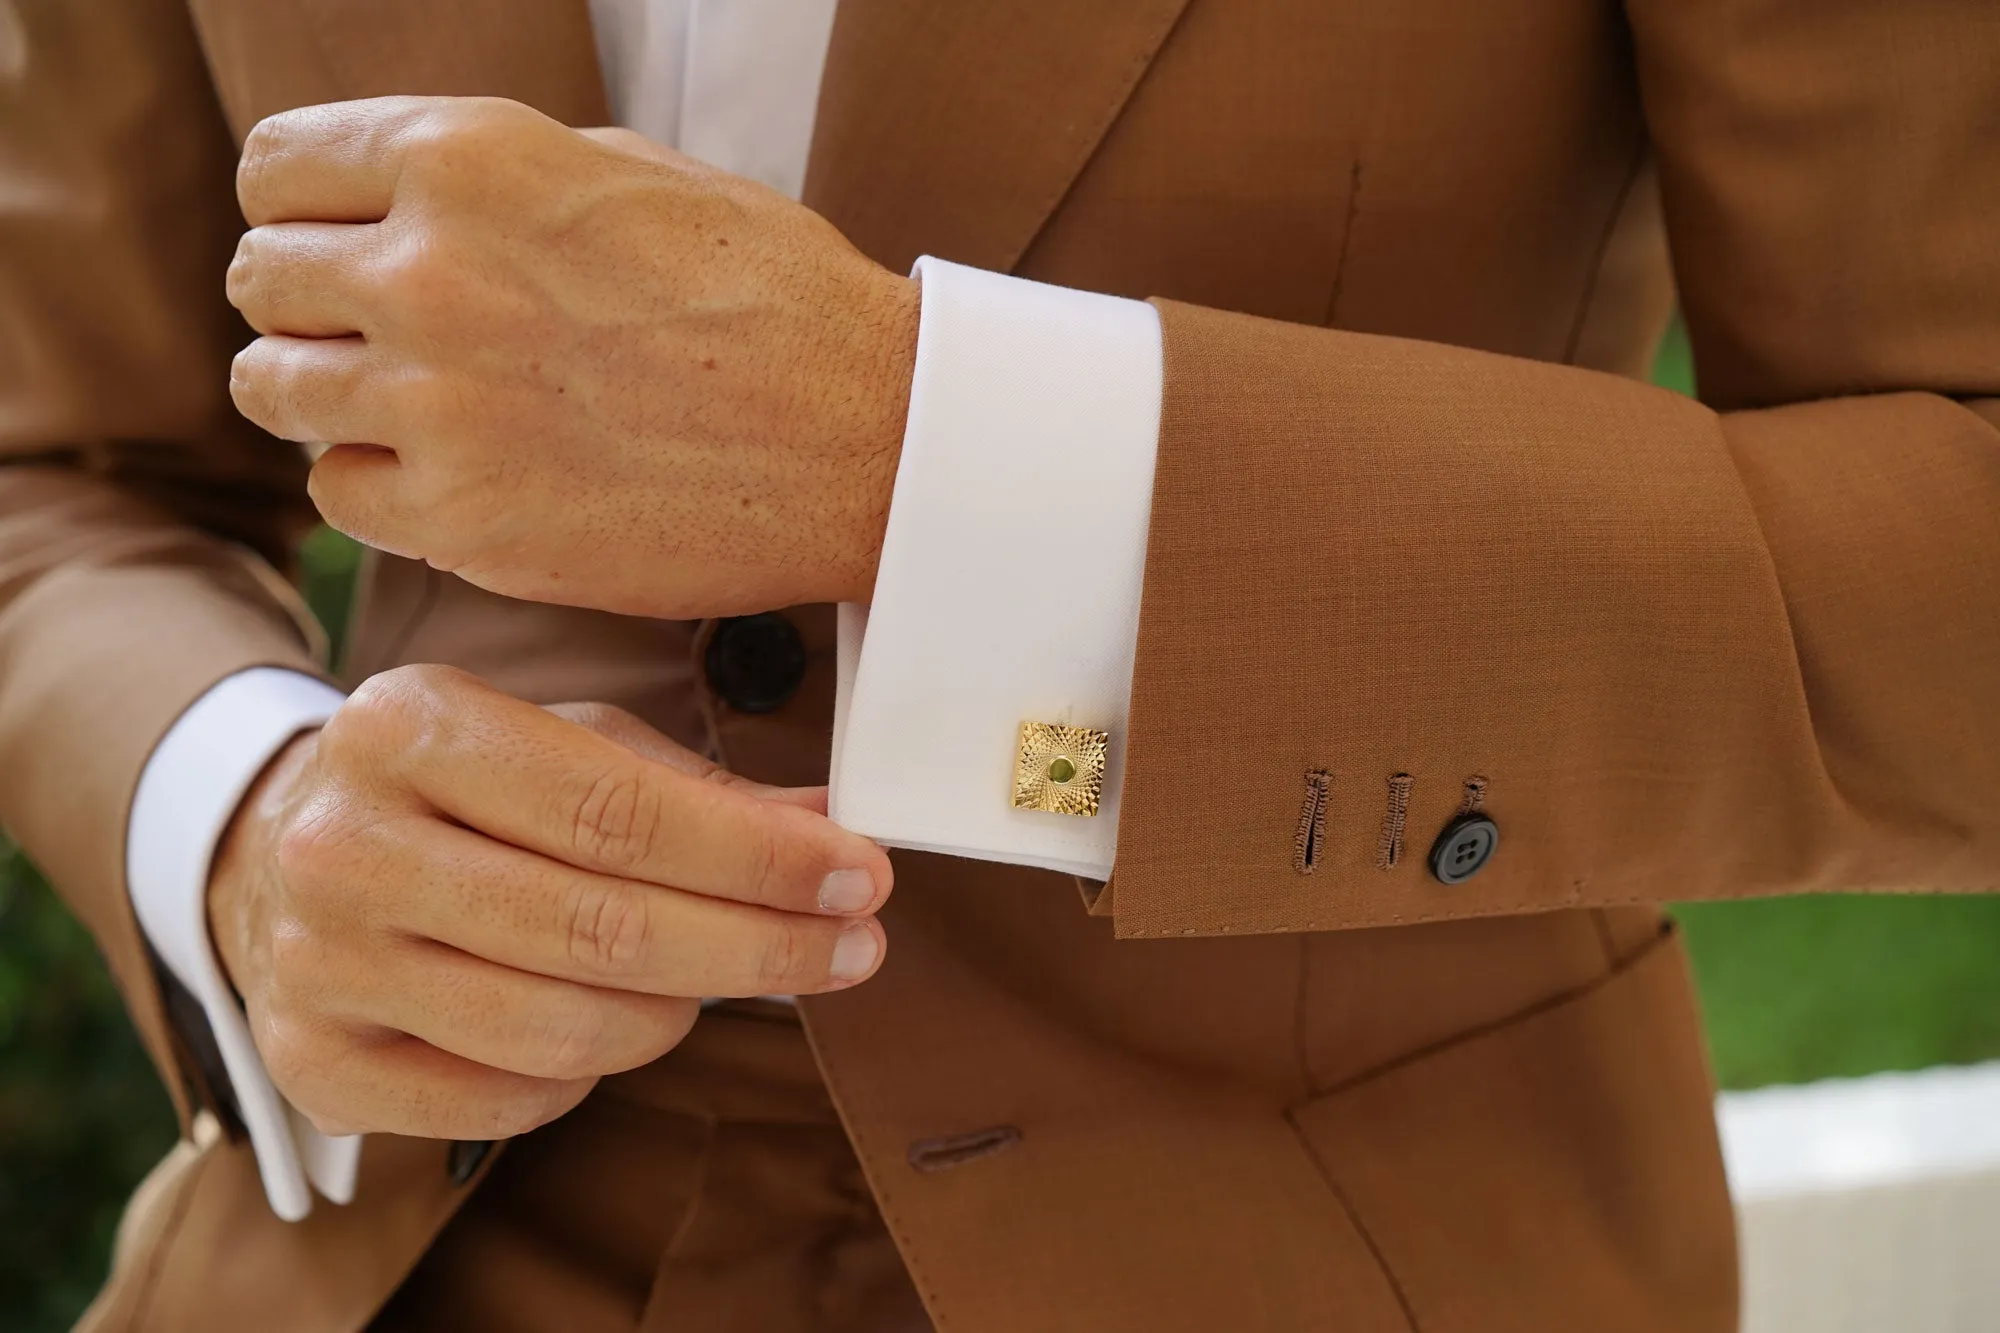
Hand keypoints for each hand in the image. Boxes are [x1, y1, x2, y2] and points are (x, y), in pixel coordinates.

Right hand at [206, 664, 891, 1139]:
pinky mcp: (315, 1063)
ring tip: (725, 977)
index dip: (760, 857)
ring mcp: (320, 963)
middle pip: (601, 929)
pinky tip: (617, 1021)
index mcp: (412, 726)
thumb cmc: (460, 789)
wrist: (279, 851)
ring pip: (562, 1028)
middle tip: (854, 947)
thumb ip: (696, 787)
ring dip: (681, 1013)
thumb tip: (833, 824)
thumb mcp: (564, 743)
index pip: (619, 810)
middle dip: (759, 947)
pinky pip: (509, 1098)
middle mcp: (347, 844)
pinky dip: (590, 1072)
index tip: (861, 877)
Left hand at [225, 95, 918, 618]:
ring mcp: (440, 404)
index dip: (299, 209)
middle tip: (376, 336)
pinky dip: (378, 485)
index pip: (275, 170)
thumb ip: (490, 178)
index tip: (331, 243)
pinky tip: (451, 474)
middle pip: (260, 282)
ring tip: (405, 407)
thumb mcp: (631, 175)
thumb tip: (397, 204)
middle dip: (309, 304)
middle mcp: (431, 273)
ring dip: (326, 396)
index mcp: (468, 158)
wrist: (870, 438)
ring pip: (275, 391)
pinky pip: (339, 495)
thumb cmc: (776, 300)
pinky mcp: (466, 521)